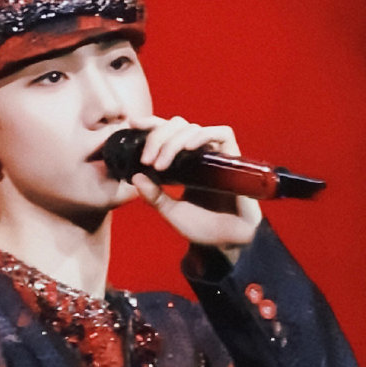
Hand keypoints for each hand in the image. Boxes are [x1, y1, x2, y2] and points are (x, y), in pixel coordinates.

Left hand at [127, 114, 261, 256]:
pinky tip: (189, 148)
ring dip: (173, 142)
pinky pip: (221, 133)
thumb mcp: (171, 212)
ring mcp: (216, 153)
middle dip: (158, 137)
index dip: (151, 124)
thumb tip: (136, 177)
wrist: (229, 242)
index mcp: (183, 161)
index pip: (167, 132)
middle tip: (147, 160)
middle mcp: (199, 153)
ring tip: (161, 165)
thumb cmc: (203, 227)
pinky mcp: (233, 157)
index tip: (132, 124)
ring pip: (193, 128)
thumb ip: (154, 196)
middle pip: (177, 125)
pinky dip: (203, 136)